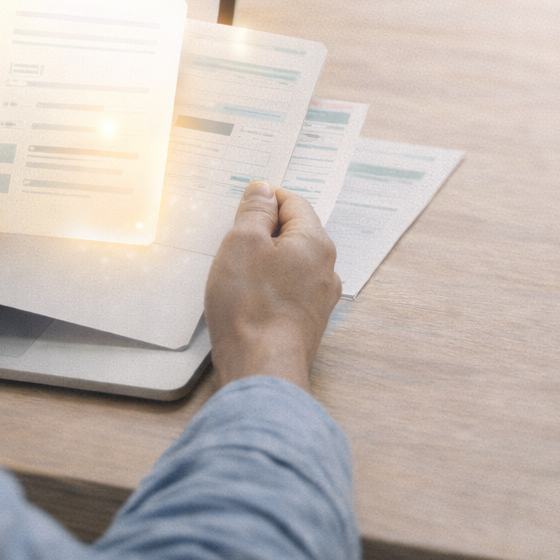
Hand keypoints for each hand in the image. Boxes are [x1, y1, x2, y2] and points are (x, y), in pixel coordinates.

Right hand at [204, 181, 340, 392]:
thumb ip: (254, 211)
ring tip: (237, 276)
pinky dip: (268, 288)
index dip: (264, 200)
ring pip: (290, 264)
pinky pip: (287, 291)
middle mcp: (326, 269)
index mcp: (316, 243)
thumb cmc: (251, 307)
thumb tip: (263, 190)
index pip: (293, 202)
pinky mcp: (307, 323)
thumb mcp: (242, 243)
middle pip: (294, 233)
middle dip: (263, 233)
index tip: (240, 212)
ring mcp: (319, 299)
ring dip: (264, 263)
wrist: (262, 369)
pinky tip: (248, 301)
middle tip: (233, 245)